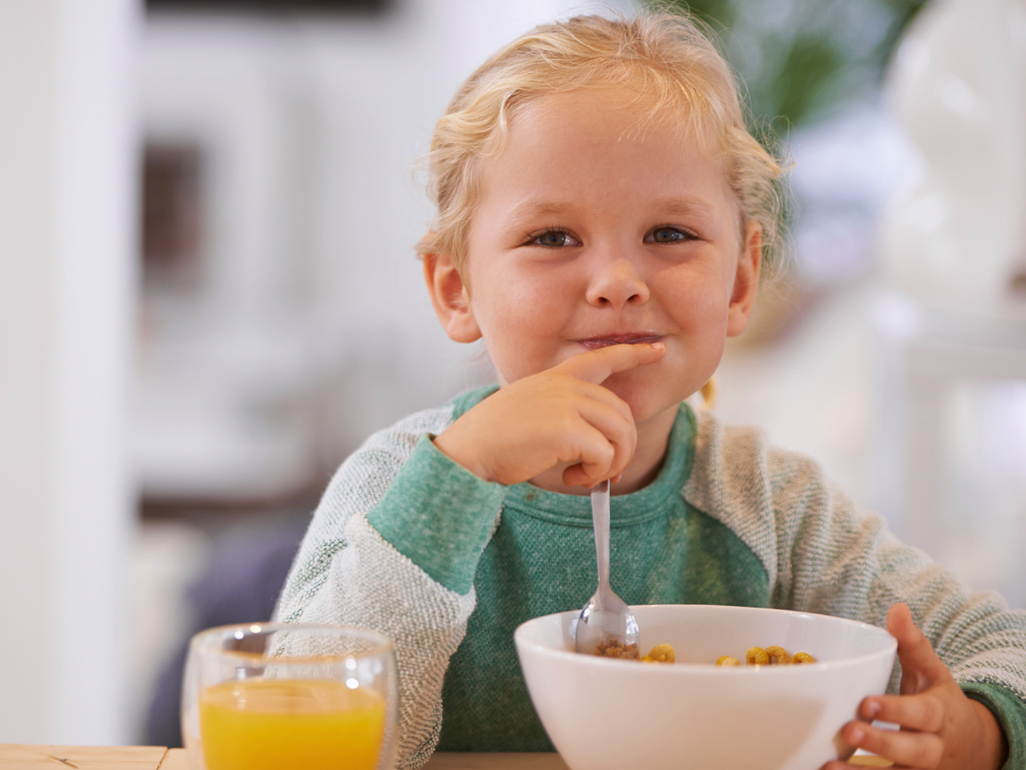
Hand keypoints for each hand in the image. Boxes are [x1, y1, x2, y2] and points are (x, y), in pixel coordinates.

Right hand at [433, 342, 664, 487]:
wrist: (468, 450)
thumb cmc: (495, 440)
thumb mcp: (533, 414)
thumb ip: (568, 420)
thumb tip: (606, 454)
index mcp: (557, 377)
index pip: (603, 358)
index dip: (634, 354)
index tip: (658, 350)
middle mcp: (566, 385)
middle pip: (622, 413)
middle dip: (621, 448)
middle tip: (600, 472)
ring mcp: (567, 403)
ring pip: (621, 434)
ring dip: (609, 464)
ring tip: (583, 476)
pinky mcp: (566, 429)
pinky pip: (605, 455)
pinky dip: (594, 475)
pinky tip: (571, 478)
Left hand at [823, 603, 1007, 769]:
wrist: (972, 747)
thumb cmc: (941, 702)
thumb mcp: (933, 672)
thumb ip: (913, 643)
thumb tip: (897, 608)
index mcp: (939, 714)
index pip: (922, 713)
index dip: (896, 709)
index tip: (867, 702)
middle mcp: (933, 747)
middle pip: (912, 750)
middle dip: (882, 742)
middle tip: (850, 729)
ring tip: (830, 768)